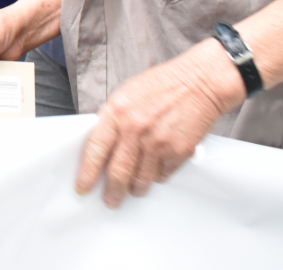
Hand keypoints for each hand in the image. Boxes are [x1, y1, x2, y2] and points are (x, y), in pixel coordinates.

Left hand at [76, 40, 240, 207]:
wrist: (199, 82)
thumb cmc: (162, 85)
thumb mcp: (126, 94)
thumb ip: (113, 118)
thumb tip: (102, 143)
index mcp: (117, 112)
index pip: (95, 149)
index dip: (87, 172)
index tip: (83, 186)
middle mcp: (135, 129)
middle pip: (118, 171)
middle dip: (112, 192)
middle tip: (110, 200)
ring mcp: (158, 142)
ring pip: (141, 179)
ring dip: (136, 188)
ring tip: (133, 190)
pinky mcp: (178, 151)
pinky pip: (163, 174)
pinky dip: (157, 176)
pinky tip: (156, 172)